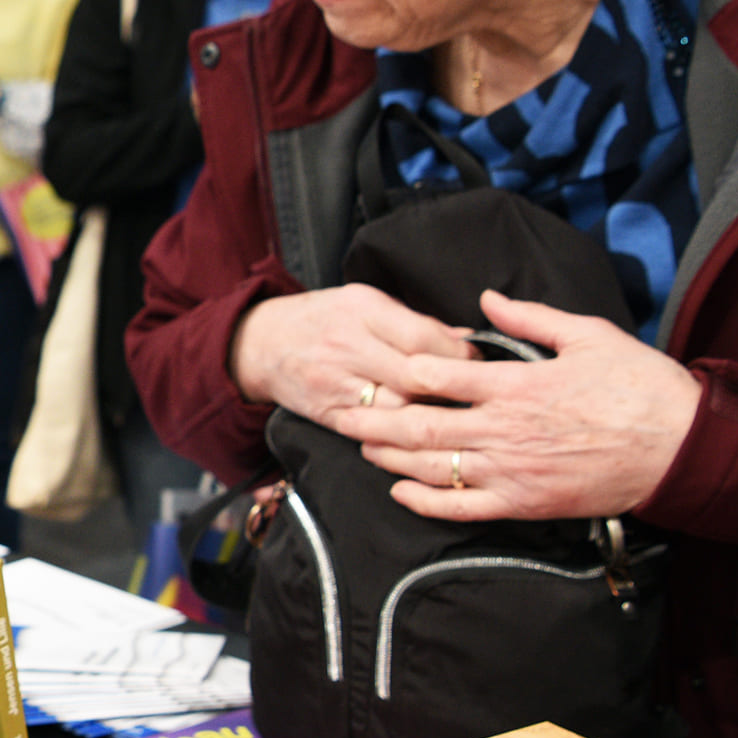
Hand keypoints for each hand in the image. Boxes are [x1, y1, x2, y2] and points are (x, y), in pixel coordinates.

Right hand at [229, 284, 474, 422]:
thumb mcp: (365, 303)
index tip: (475, 363)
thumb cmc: (321, 319)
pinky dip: (399, 435)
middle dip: (450, 390)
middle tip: (471, 396)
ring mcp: (335, 383)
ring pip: (398, 411)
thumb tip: (464, 341)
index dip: (459, 355)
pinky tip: (415, 433)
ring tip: (448, 417)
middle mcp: (347, 346)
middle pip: (415, 377)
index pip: (424, 338)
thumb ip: (414, 323)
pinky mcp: (328, 413)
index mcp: (362, 310)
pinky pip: (373, 432)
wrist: (262, 344)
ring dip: (428, 417)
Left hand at [351, 290, 701, 522]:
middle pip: (424, 424)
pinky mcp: (525, 504)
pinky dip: (426, 501)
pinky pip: (463, 507)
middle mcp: (506, 430)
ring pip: (435, 466)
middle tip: (347, 411)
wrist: (681, 448)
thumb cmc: (641, 387)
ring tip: (364, 445)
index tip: (382, 365)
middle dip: (379, 418)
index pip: (443, 375)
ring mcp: (513, 471)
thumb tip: (487, 298)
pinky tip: (401, 491)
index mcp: (518, 385)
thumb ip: (531, 317)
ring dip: (393, 456)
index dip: (406, 370)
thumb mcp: (589, 335)